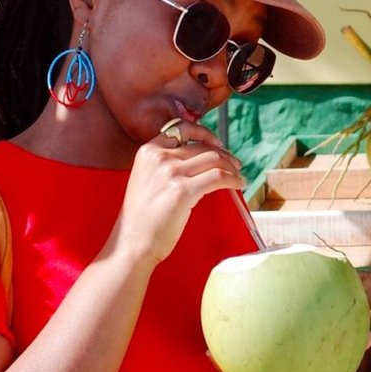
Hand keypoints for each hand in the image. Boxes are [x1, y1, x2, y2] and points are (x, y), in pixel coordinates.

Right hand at [112, 119, 246, 266]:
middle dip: (224, 155)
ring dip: (232, 167)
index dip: (205, 134)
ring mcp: (170, 173)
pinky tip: (238, 185)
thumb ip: (164, 166)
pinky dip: (233, 179)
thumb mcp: (145, 180)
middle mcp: (159, 158)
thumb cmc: (141, 218)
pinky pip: (218, 177)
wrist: (132, 243)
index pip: (182, 128)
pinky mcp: (183, 192)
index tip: (217, 144)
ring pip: (214, 159)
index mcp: (148, 151)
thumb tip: (198, 159)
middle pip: (202, 147)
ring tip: (239, 176)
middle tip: (235, 165)